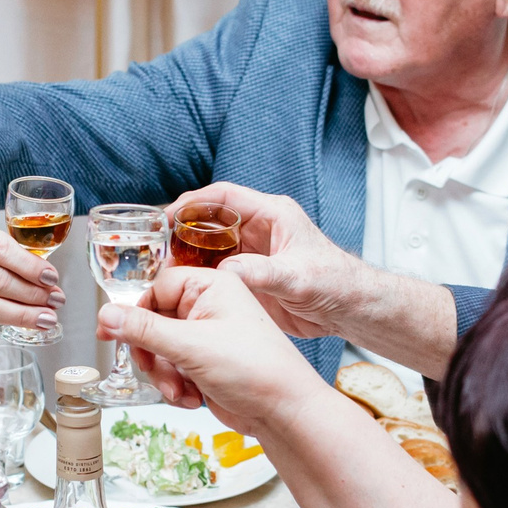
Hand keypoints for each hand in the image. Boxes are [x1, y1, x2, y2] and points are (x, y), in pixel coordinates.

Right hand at [96, 266, 330, 434]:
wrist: (283, 412)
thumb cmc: (255, 369)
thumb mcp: (190, 345)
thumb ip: (143, 329)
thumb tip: (105, 314)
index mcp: (212, 286)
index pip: (156, 288)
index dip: (136, 313)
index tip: (114, 333)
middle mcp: (209, 307)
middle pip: (153, 321)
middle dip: (151, 352)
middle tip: (152, 368)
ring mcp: (207, 337)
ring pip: (160, 349)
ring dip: (162, 374)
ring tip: (179, 390)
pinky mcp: (206, 363)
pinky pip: (173, 369)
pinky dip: (176, 386)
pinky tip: (193, 398)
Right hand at [168, 182, 370, 337]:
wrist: (350, 310)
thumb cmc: (336, 283)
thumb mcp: (297, 277)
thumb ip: (262, 273)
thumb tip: (227, 271)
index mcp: (272, 215)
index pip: (224, 197)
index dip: (193, 203)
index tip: (167, 215)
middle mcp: (259, 230)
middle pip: (209, 219)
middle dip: (182, 230)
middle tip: (157, 248)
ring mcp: (253, 253)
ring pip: (208, 246)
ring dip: (186, 255)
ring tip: (162, 270)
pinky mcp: (250, 275)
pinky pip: (215, 270)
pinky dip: (197, 276)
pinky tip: (181, 288)